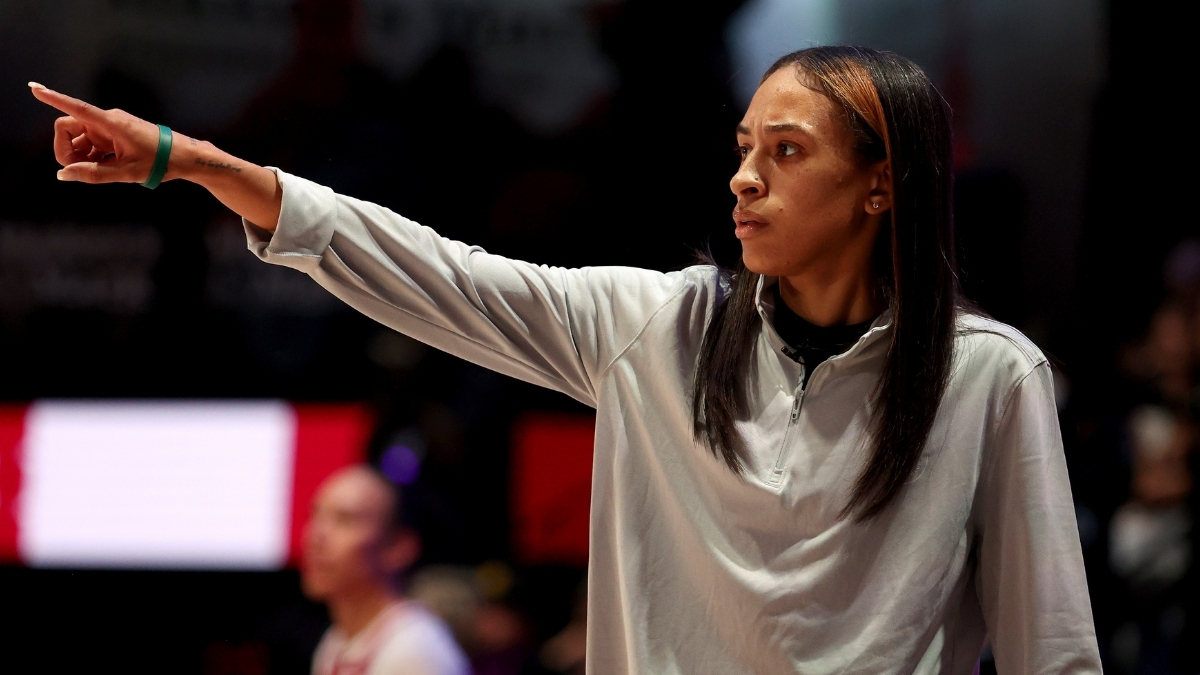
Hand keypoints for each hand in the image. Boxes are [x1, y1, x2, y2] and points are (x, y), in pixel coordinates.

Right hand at [29, 81, 282, 228]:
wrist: (186, 158)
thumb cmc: (161, 162)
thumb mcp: (127, 172)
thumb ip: (94, 174)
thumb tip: (64, 174)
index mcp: (110, 123)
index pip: (76, 108)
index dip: (53, 98)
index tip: (33, 87)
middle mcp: (107, 121)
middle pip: (68, 128)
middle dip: (65, 149)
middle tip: (75, 171)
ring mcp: (111, 129)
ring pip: (79, 139)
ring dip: (78, 157)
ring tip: (96, 173)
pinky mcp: (115, 137)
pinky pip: (92, 145)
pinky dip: (90, 157)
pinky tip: (103, 169)